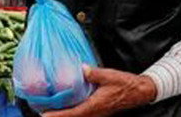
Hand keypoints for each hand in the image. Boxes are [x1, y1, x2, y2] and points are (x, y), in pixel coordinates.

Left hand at [42, 66, 156, 116]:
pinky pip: (83, 114)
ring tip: (49, 110)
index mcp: (96, 105)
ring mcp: (97, 113)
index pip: (73, 113)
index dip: (58, 115)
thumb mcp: (110, 75)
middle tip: (42, 112)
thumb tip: (82, 68)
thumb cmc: (125, 84)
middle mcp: (95, 112)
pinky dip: (72, 112)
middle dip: (58, 116)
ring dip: (65, 115)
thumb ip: (95, 73)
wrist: (139, 91)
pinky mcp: (99, 111)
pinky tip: (66, 106)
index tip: (45, 115)